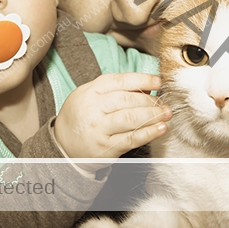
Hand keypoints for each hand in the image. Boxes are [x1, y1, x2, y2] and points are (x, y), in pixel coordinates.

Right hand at [54, 73, 171, 159]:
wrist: (62, 144)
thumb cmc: (81, 115)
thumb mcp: (91, 95)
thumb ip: (116, 88)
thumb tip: (148, 85)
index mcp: (90, 91)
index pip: (119, 81)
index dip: (141, 79)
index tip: (158, 81)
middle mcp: (93, 109)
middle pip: (127, 100)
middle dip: (150, 100)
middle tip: (163, 103)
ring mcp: (98, 129)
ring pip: (131, 118)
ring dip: (153, 115)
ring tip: (166, 113)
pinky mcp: (106, 148)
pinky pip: (131, 138)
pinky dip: (149, 133)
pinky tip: (160, 128)